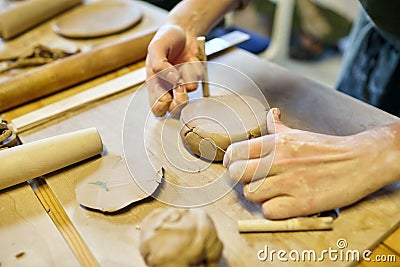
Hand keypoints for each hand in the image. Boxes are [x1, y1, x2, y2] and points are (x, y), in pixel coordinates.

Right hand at [146, 24, 203, 116]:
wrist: (183, 30)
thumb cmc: (166, 39)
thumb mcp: (156, 46)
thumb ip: (158, 63)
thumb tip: (171, 78)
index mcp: (154, 84)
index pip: (157, 108)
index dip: (162, 106)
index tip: (166, 95)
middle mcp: (169, 87)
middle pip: (175, 110)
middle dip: (179, 101)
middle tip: (179, 87)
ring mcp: (184, 83)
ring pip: (190, 92)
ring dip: (187, 76)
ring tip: (181, 64)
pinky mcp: (196, 77)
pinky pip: (199, 78)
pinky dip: (195, 67)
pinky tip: (189, 59)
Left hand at [223, 108, 399, 218]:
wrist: (358, 161)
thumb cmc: (326, 148)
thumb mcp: (297, 133)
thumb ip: (277, 126)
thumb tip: (271, 114)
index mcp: (275, 143)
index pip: (234, 152)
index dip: (230, 162)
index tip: (235, 166)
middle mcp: (278, 160)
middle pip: (236, 174)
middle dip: (240, 179)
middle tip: (251, 181)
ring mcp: (289, 182)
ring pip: (250, 194)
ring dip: (257, 196)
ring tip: (269, 193)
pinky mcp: (301, 203)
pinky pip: (269, 211)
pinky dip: (273, 210)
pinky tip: (282, 203)